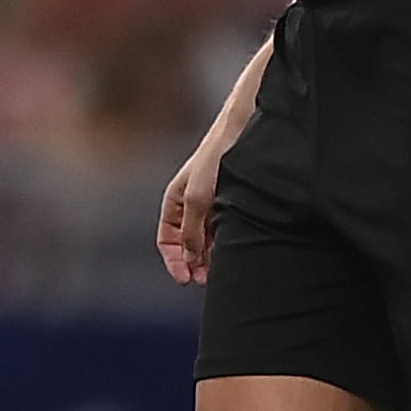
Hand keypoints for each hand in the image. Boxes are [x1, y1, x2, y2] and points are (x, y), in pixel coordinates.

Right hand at [157, 135, 229, 285]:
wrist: (243, 131)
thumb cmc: (216, 157)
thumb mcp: (198, 198)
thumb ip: (192, 230)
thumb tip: (191, 259)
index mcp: (175, 201)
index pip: (167, 239)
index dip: (174, 261)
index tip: (186, 279)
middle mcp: (191, 204)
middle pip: (186, 243)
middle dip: (193, 263)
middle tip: (205, 280)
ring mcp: (211, 203)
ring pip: (205, 238)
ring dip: (209, 257)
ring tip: (219, 271)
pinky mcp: (230, 202)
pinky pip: (221, 230)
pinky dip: (222, 244)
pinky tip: (231, 253)